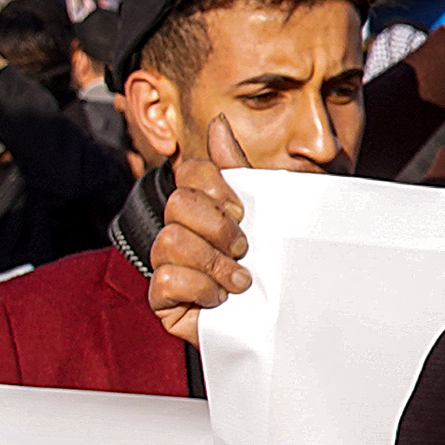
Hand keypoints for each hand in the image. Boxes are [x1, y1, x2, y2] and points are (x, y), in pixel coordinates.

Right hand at [150, 119, 254, 331]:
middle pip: (179, 204)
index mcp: (201, 205)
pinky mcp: (163, 299)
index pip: (189, 172)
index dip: (215, 186)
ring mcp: (167, 264)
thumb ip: (239, 170)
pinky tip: (220, 299)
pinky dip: (200, 289)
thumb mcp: (264, 214)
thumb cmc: (270, 265)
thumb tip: (219, 124)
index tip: (242, 210)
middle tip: (244, 249)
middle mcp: (178, 229)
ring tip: (240, 280)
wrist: (280, 320)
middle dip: (219, 227)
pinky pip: (165, 279)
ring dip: (214, 262)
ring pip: (170, 240)